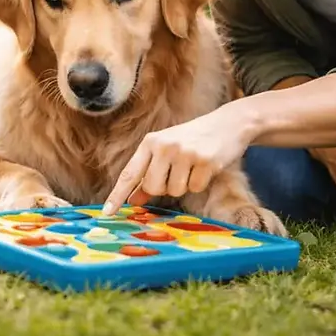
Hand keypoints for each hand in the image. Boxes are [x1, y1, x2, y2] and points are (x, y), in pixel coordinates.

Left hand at [102, 106, 251, 214]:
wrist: (228, 123)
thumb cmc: (192, 139)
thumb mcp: (166, 151)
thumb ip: (148, 174)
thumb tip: (132, 199)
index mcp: (150, 142)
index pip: (130, 173)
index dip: (117, 195)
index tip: (107, 212)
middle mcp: (164, 146)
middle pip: (153, 188)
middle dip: (164, 187)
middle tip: (177, 171)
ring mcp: (185, 152)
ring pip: (175, 191)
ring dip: (184, 184)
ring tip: (192, 166)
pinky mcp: (205, 160)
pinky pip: (195, 188)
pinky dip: (200, 182)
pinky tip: (205, 166)